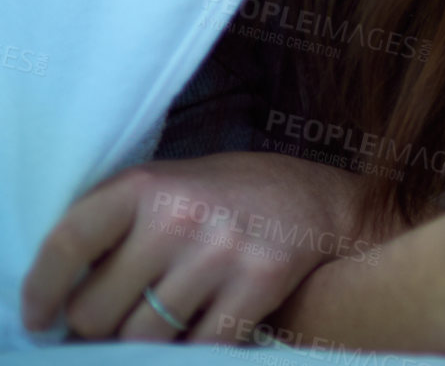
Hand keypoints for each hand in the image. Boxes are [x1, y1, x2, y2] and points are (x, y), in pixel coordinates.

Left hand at [21, 152, 373, 343]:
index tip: (38, 320)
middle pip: (96, 311)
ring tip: (159, 324)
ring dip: (143, 344)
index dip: (41, 291)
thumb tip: (60, 300)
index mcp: (146, 184)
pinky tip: (197, 327)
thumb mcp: (167, 187)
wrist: (318, 198)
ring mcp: (221, 252)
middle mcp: (180, 216)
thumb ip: (117, 229)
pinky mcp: (258, 284)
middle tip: (117, 320)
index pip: (67, 243)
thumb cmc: (228, 197)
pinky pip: (198, 348)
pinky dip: (190, 349)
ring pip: (141, 340)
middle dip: (99, 327)